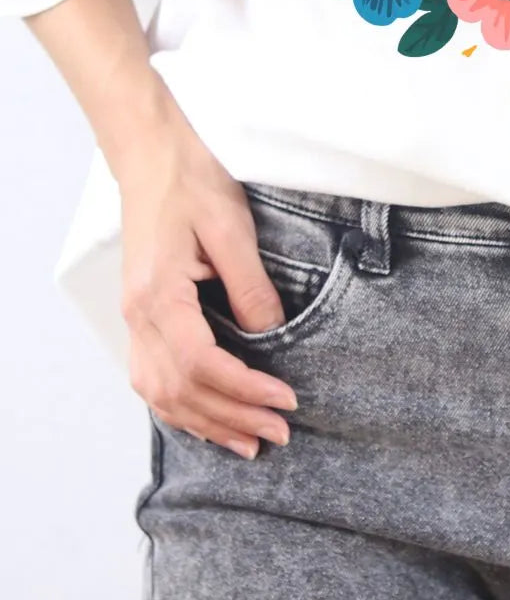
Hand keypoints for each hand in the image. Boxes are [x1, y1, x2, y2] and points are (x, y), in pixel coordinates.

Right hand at [118, 94, 297, 458]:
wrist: (153, 158)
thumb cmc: (191, 183)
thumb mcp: (231, 230)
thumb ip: (251, 287)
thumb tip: (272, 335)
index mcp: (159, 295)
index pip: (203, 364)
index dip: (245, 390)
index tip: (284, 400)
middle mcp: (138, 316)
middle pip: (181, 390)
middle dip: (232, 418)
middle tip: (278, 433)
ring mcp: (134, 318)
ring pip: (162, 393)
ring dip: (206, 422)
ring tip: (249, 441)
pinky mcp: (141, 315)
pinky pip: (154, 378)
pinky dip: (183, 406)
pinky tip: (209, 418)